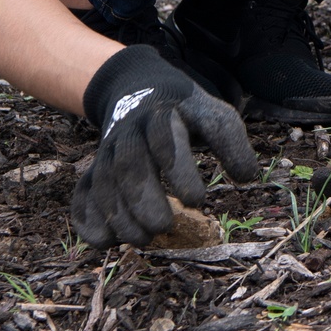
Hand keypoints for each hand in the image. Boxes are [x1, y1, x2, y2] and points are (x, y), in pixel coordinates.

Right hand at [72, 45, 258, 247]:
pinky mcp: (94, 169)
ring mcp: (108, 151)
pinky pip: (82, 194)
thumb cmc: (184, 110)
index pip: (166, 136)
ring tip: (144, 240)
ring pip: (104, 182)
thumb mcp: (211, 113)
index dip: (179, 168)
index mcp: (163, 114)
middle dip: (144, 198)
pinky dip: (88, 219)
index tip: (198, 200)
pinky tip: (106, 242)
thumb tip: (248, 177)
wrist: (137, 88)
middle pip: (129, 163)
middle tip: (165, 227)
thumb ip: (230, 142)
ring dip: (121, 216)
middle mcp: (130, 131)